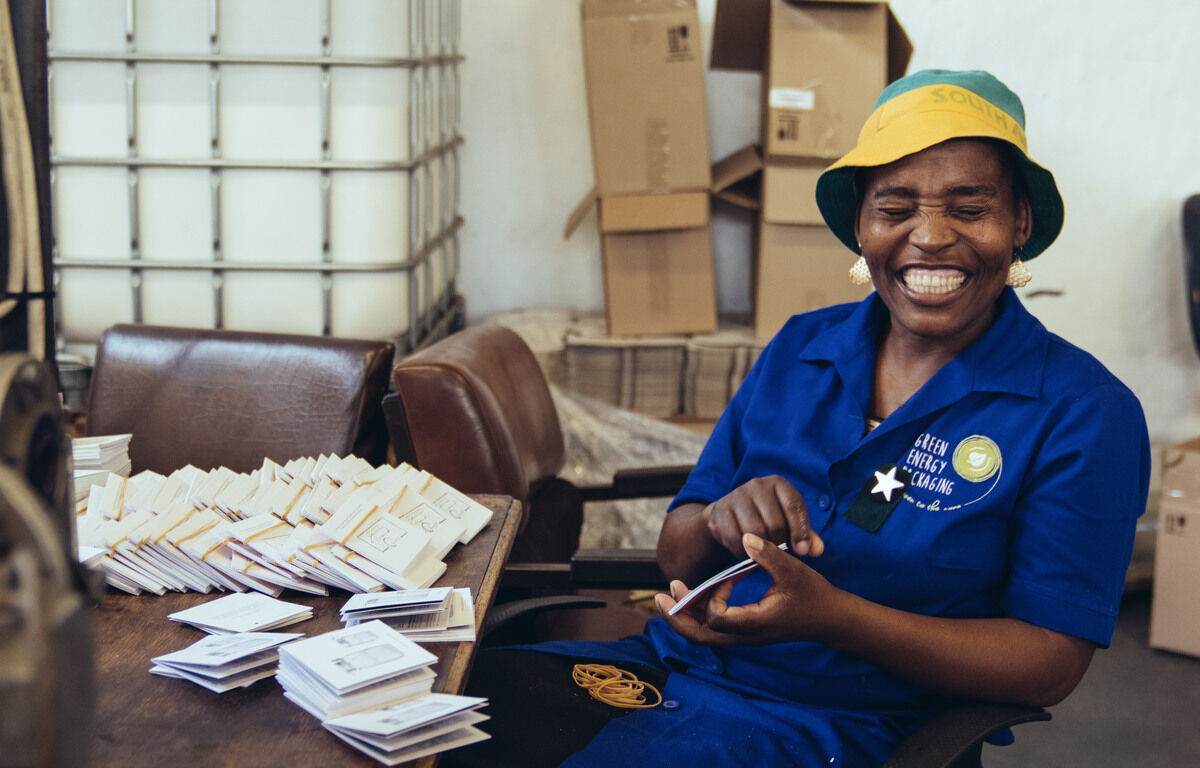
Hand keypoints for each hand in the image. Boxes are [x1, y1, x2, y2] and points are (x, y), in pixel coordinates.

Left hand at [655, 533, 839, 646]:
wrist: (831, 619)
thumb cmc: (814, 595)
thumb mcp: (794, 571)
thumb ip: (768, 554)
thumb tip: (746, 537)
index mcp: (756, 623)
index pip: (718, 619)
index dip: (712, 597)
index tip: (725, 578)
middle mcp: (746, 635)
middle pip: (700, 637)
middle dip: (677, 618)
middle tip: (660, 596)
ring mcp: (744, 636)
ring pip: (704, 636)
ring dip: (685, 617)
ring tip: (671, 595)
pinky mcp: (746, 631)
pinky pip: (714, 630)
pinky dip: (700, 615)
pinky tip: (698, 595)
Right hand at [702, 475, 824, 558]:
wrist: (729, 515)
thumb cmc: (767, 519)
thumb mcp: (789, 523)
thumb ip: (806, 536)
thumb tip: (817, 550)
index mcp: (778, 484)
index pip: (794, 506)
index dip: (800, 531)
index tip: (802, 550)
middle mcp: (757, 485)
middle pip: (775, 523)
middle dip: (779, 543)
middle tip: (777, 551)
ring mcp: (736, 496)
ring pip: (755, 532)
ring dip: (761, 549)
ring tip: (764, 554)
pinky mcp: (720, 511)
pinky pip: (736, 539)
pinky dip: (743, 552)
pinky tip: (747, 553)